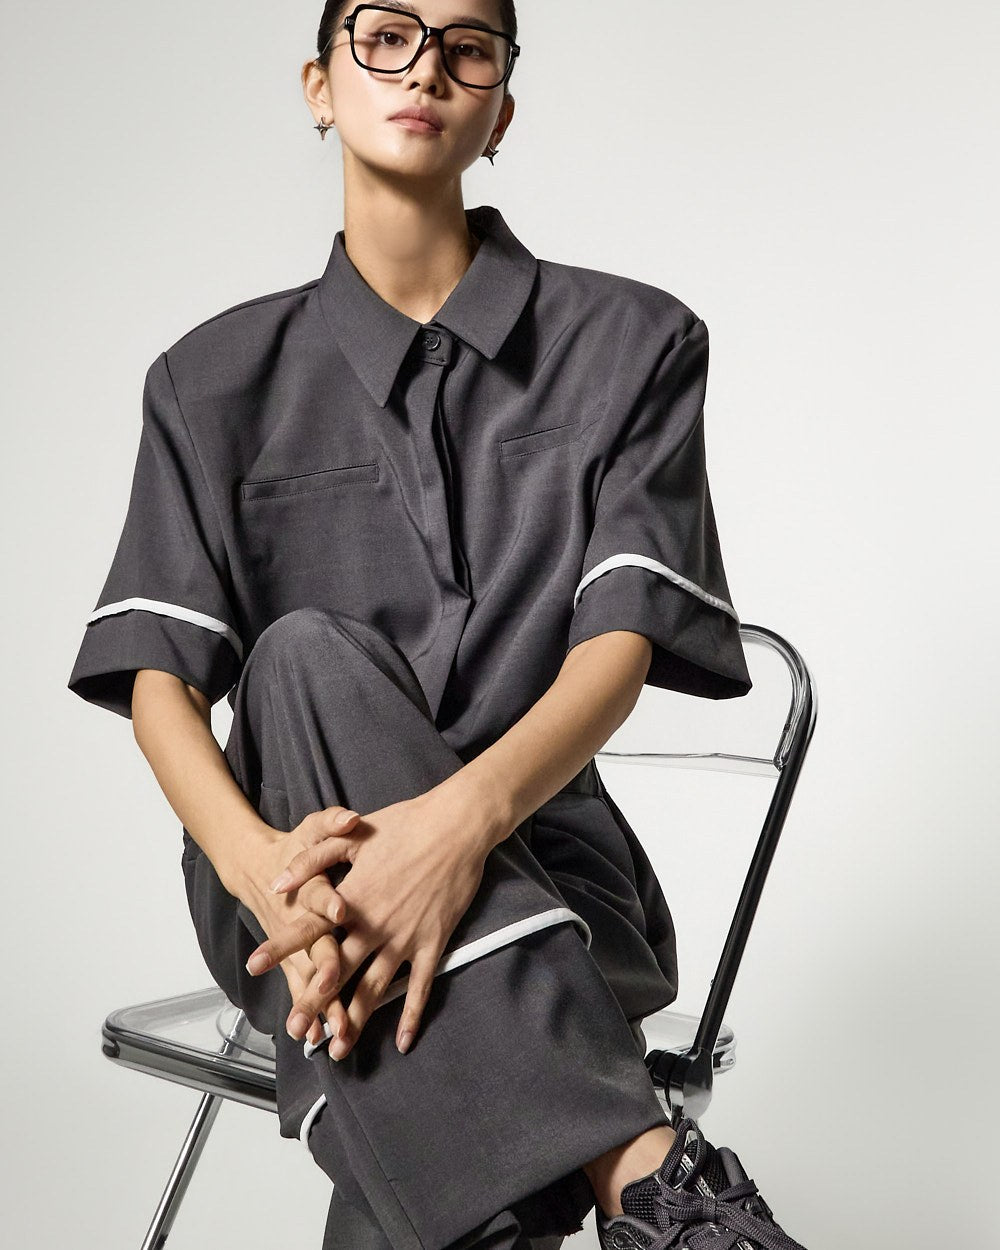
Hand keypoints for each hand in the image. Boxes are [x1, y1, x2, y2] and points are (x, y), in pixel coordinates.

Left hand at [249, 787, 493, 1059]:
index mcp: (352, 899)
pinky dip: (412, 1015)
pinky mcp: (433, 943)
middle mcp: (375, 925)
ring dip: (356, 1020)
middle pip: (338, 972)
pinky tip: (404, 1041)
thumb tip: (279, 883)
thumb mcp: (351, 836)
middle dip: (314, 1003)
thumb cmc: (404, 824)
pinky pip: (420, 987)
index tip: (254, 966)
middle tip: (295, 1030)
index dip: (281, 947)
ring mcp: (405, 938)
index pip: (310, 929)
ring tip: (339, 1050)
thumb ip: (312, 861)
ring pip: (375, 989)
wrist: (456, 826)